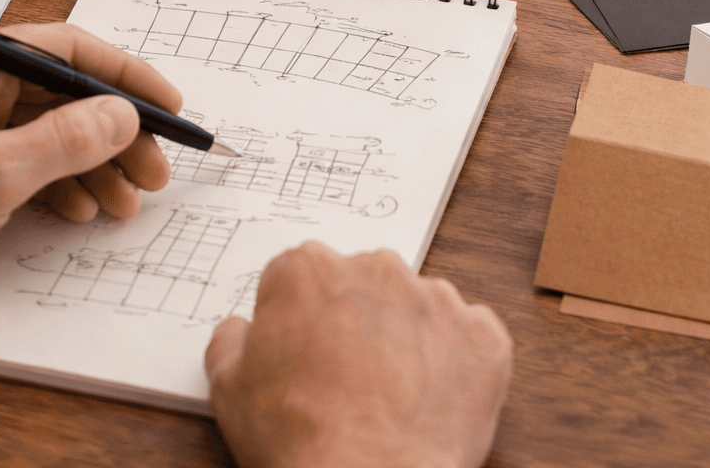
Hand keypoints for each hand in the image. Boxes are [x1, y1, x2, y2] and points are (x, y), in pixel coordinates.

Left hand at [0, 23, 175, 338]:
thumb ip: (66, 140)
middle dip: (115, 134)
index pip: (68, 49)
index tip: (168, 106)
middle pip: (62, 95)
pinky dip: (55, 185)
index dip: (126, 76)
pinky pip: (19, 163)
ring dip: (91, 165)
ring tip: (125, 202)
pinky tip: (79, 210)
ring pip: (45, 133)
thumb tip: (121, 114)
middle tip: (154, 171)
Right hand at [204, 241, 512, 467]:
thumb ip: (231, 341)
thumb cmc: (301, 439)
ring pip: (415, 308)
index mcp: (308, 270)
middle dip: (352, 322)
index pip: (297, 279)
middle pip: (360, 285)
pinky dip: (454, 363)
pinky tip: (429, 400)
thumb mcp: (228, 389)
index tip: (301, 354)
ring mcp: (435, 300)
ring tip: (390, 397)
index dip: (296, 322)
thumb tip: (240, 331)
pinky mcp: (482, 336)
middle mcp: (375, 269)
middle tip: (344, 380)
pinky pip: (468, 337)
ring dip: (405, 340)